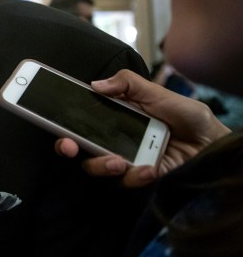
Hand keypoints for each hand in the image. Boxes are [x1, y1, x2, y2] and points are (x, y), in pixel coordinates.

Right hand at [55, 69, 230, 186]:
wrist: (212, 139)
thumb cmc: (184, 113)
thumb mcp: (155, 91)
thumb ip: (127, 83)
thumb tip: (95, 84)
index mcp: (113, 117)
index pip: (80, 121)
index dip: (62, 124)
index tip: (51, 122)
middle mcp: (114, 138)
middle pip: (81, 147)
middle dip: (69, 146)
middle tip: (70, 145)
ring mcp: (126, 158)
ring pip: (98, 167)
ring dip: (101, 165)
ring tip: (117, 160)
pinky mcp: (141, 175)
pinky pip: (127, 181)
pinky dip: (134, 176)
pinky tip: (148, 168)